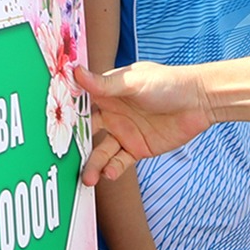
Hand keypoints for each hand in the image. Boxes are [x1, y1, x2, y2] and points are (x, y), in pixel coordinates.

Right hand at [76, 62, 215, 185]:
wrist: (199, 102)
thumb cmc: (168, 83)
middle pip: (87, 132)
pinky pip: (120, 162)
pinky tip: (110, 174)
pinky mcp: (137, 148)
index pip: (81, 104)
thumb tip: (75, 72)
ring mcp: (124, 132)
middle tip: (63, 160)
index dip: (66, 116)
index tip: (49, 128)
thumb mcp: (133, 82)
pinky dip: (114, 169)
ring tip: (88, 178)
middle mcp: (112, 113)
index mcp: (107, 93)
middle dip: (75, 146)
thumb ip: (104, 84)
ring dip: (93, 164)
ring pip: (102, 151)